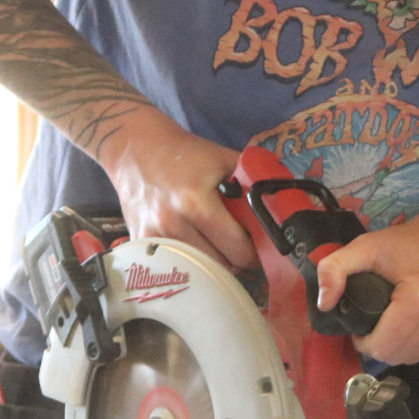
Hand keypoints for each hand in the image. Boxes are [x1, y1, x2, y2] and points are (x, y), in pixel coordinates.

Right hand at [100, 106, 255, 268]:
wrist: (135, 148)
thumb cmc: (186, 154)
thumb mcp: (224, 161)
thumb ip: (252, 185)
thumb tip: (283, 209)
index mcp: (198, 204)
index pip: (238, 250)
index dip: (255, 252)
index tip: (259, 247)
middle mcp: (174, 225)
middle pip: (220, 266)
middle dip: (236, 259)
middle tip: (241, 248)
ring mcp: (155, 238)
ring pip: (198, 270)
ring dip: (214, 263)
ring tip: (219, 247)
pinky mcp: (141, 243)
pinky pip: (175, 266)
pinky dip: (189, 261)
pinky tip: (195, 246)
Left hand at [314, 204, 418, 365]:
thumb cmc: (411, 243)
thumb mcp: (367, 246)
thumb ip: (335, 268)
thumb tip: (324, 303)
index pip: (384, 347)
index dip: (364, 342)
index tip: (362, 327)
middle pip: (400, 357)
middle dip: (381, 346)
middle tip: (377, 324)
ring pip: (418, 358)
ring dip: (403, 346)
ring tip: (398, 321)